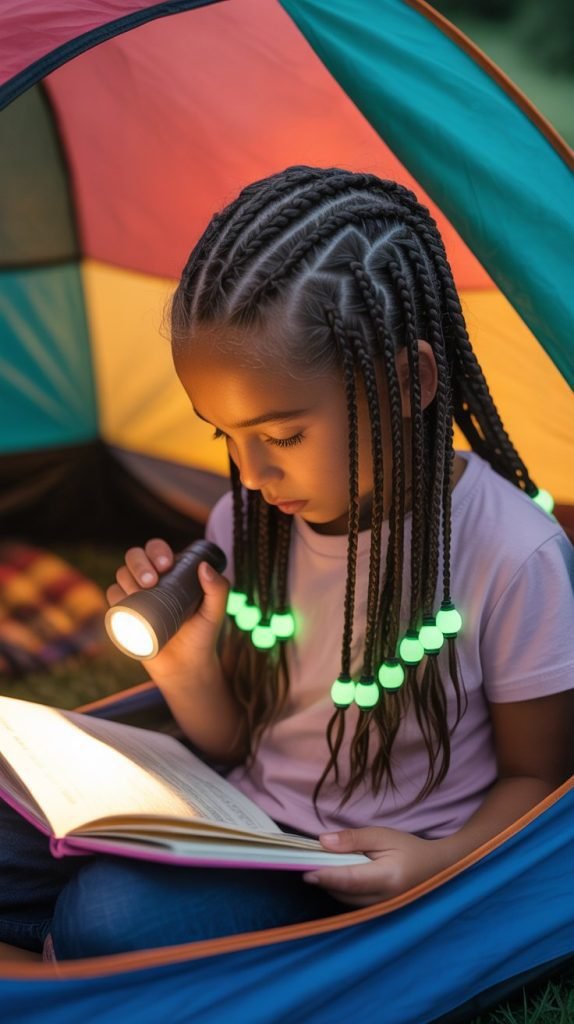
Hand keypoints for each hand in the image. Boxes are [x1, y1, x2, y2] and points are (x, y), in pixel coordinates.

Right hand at [106, 538, 229, 676]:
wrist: (184, 666)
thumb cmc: (202, 635)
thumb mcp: (215, 613)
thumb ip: (219, 589)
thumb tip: (203, 566)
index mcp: (170, 571)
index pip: (157, 549)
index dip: (157, 551)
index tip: (166, 565)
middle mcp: (150, 579)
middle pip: (134, 557)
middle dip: (139, 563)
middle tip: (151, 582)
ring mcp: (135, 594)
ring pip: (121, 574)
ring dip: (127, 578)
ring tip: (142, 594)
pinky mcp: (124, 612)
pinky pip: (113, 598)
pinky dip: (116, 597)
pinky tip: (126, 603)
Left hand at [303, 827, 449, 906]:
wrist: (436, 869)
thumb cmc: (410, 849)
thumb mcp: (383, 835)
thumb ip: (354, 839)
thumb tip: (323, 841)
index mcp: (388, 878)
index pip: (350, 880)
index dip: (326, 876)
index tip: (306, 872)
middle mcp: (383, 900)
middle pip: (343, 892)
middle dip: (324, 878)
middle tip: (308, 860)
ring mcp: (381, 910)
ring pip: (345, 900)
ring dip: (331, 884)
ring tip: (322, 865)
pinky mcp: (377, 913)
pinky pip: (352, 903)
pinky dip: (341, 889)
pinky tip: (338, 875)